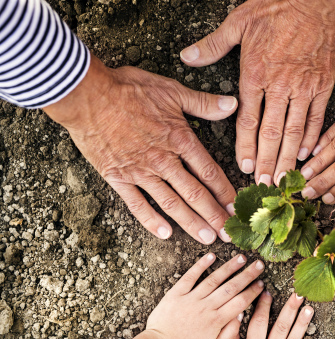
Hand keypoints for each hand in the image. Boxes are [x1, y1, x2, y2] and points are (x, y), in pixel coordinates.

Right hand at [44, 56, 237, 243]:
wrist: (86, 95)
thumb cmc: (129, 90)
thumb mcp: (172, 91)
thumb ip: (204, 103)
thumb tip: (233, 104)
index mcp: (180, 139)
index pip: (209, 172)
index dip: (225, 192)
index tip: (236, 208)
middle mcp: (164, 160)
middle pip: (195, 193)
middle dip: (214, 216)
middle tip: (228, 235)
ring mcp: (140, 171)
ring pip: (171, 203)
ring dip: (190, 223)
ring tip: (206, 239)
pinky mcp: (118, 177)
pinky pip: (136, 204)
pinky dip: (151, 220)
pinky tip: (165, 234)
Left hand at [133, 253, 265, 338]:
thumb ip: (230, 334)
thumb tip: (240, 315)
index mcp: (217, 320)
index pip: (240, 302)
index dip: (253, 291)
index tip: (262, 283)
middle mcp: (206, 306)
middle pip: (231, 287)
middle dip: (247, 275)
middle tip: (259, 264)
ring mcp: (192, 298)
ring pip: (214, 279)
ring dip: (229, 267)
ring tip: (242, 257)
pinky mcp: (177, 293)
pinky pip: (190, 276)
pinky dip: (200, 265)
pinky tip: (211, 256)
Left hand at [181, 0, 334, 185]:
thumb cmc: (278, 6)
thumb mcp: (239, 21)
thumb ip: (212, 44)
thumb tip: (187, 57)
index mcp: (255, 73)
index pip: (248, 120)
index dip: (246, 147)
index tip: (244, 167)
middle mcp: (280, 86)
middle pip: (271, 133)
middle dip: (267, 162)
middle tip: (263, 185)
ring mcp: (304, 87)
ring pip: (295, 131)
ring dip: (288, 158)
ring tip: (284, 179)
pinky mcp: (324, 85)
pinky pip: (318, 118)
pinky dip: (313, 138)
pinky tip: (308, 156)